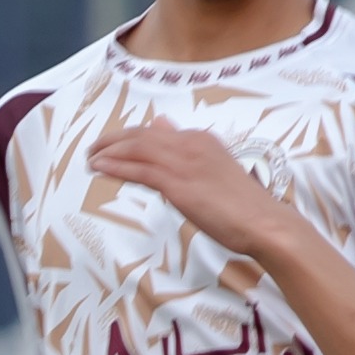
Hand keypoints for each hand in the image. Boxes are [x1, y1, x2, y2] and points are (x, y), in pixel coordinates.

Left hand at [93, 120, 316, 272]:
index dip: (131, 137)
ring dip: (108, 151)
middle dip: (113, 139)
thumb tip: (167, 132)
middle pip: (141, 135)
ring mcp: (183, 161)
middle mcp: (190, 143)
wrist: (264, 222)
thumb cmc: (244, 207)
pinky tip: (99, 168)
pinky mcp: (177, 183)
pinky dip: (114, 166)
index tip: (114, 144)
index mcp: (201, 139)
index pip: (157, 132)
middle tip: (93, 148)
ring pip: (135, 148)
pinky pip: (137, 169)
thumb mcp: (215, 172)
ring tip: (90, 158)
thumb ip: (191, 156)